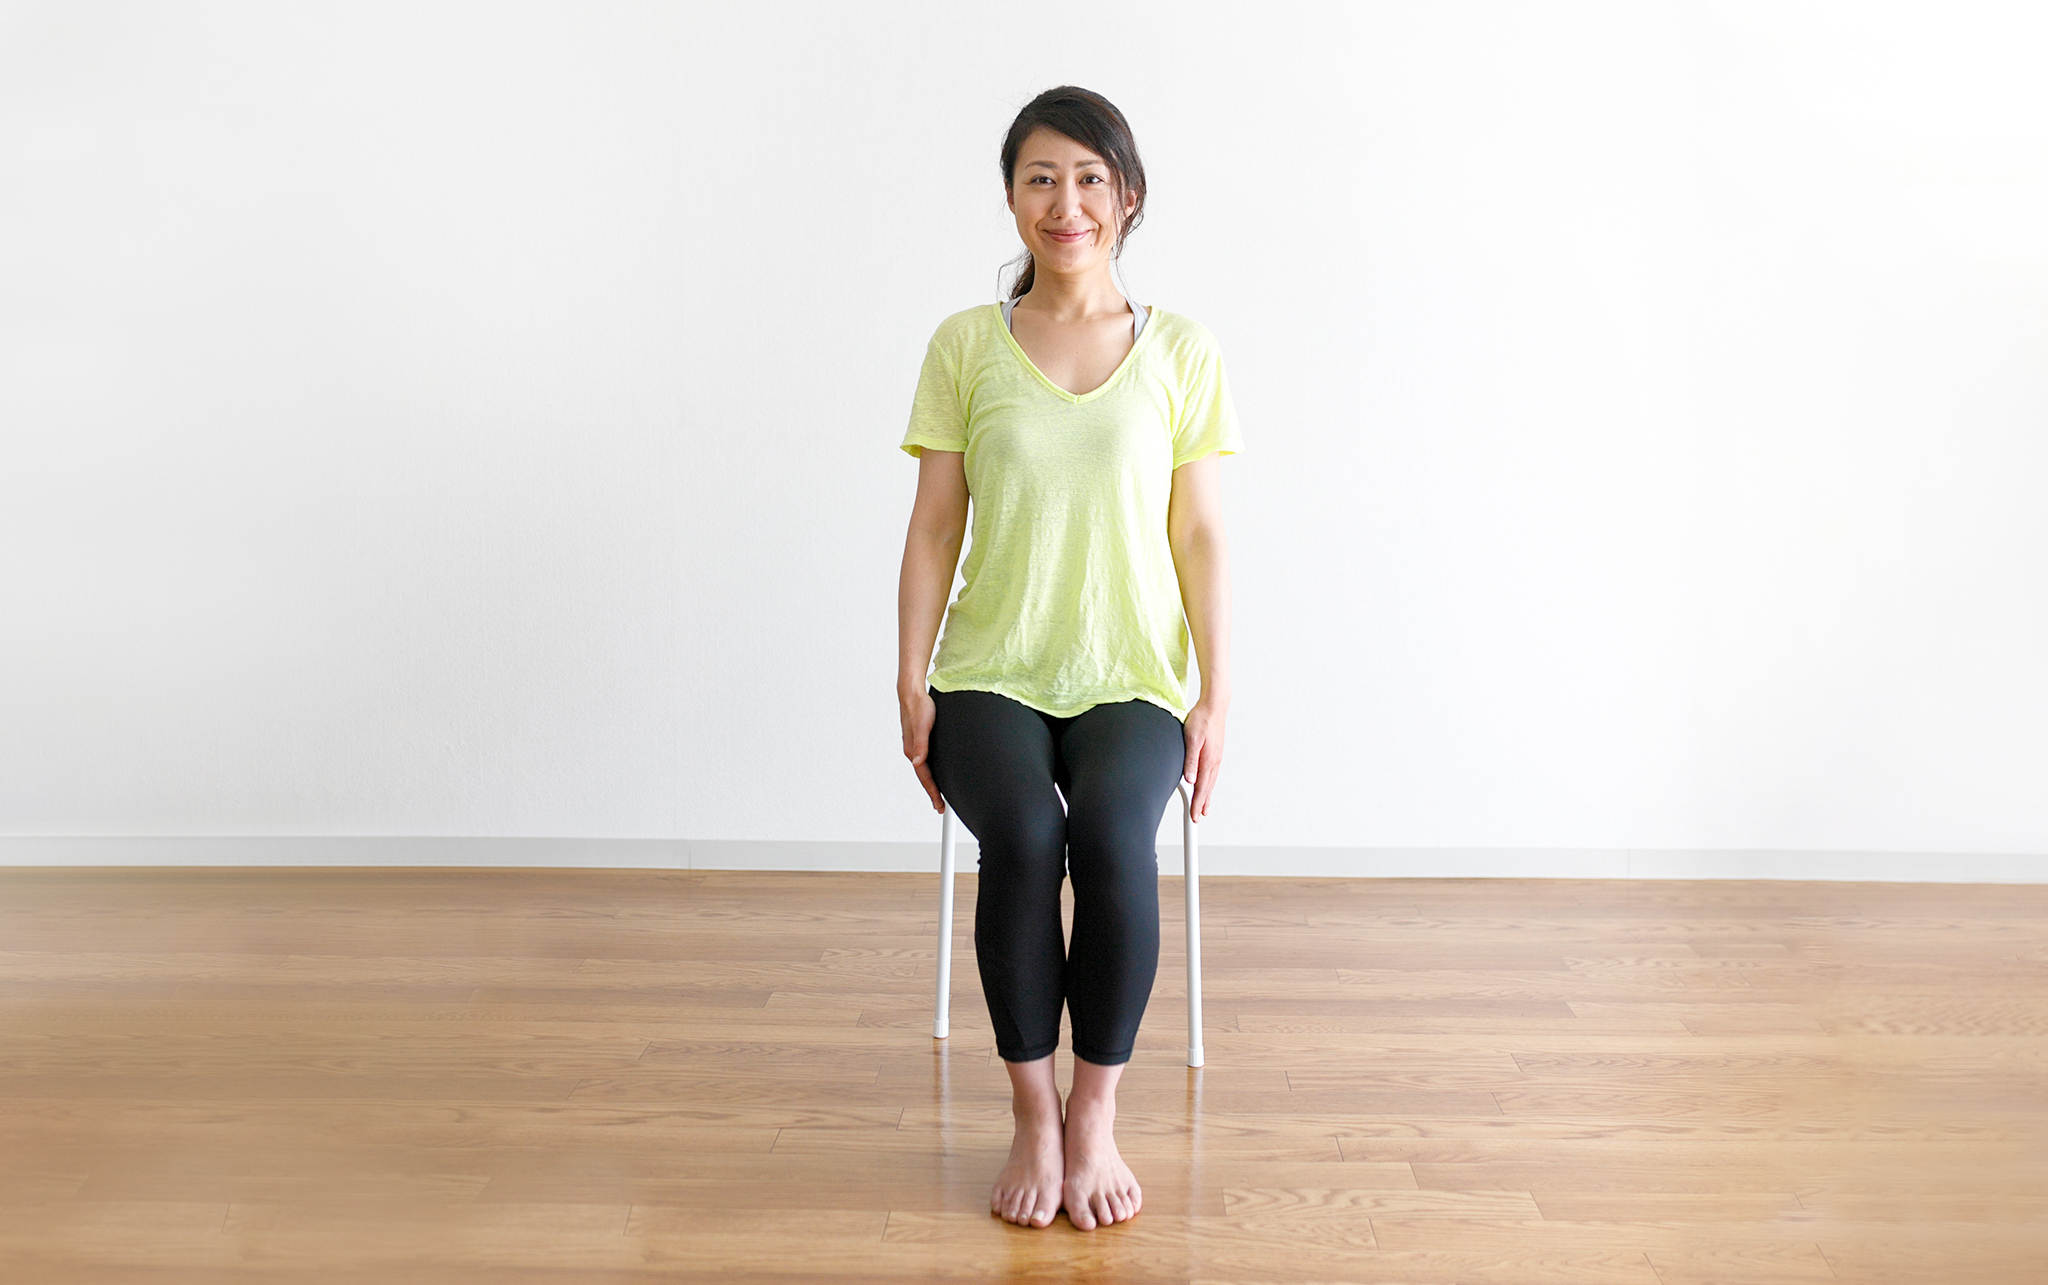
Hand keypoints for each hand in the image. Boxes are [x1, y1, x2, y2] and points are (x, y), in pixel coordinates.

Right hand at [900, 688, 942, 812]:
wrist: (912, 693)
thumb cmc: (919, 708)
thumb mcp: (922, 726)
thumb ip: (920, 744)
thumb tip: (917, 762)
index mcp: (913, 751)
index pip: (924, 778)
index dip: (933, 793)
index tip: (939, 805)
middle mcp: (912, 751)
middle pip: (924, 777)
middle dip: (932, 793)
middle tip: (940, 807)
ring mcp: (915, 747)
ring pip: (924, 771)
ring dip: (931, 784)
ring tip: (939, 795)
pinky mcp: (919, 741)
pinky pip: (925, 762)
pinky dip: (931, 772)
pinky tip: (936, 773)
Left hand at [1181, 695, 1226, 819]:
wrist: (1215, 705)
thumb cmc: (1202, 719)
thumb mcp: (1192, 738)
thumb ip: (1191, 760)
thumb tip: (1190, 779)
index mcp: (1208, 760)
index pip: (1201, 788)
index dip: (1197, 804)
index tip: (1194, 816)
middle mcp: (1215, 761)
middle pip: (1207, 788)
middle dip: (1202, 804)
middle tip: (1198, 817)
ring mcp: (1217, 757)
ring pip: (1211, 782)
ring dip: (1206, 796)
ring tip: (1204, 807)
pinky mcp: (1216, 752)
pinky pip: (1213, 774)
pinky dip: (1209, 784)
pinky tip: (1207, 785)